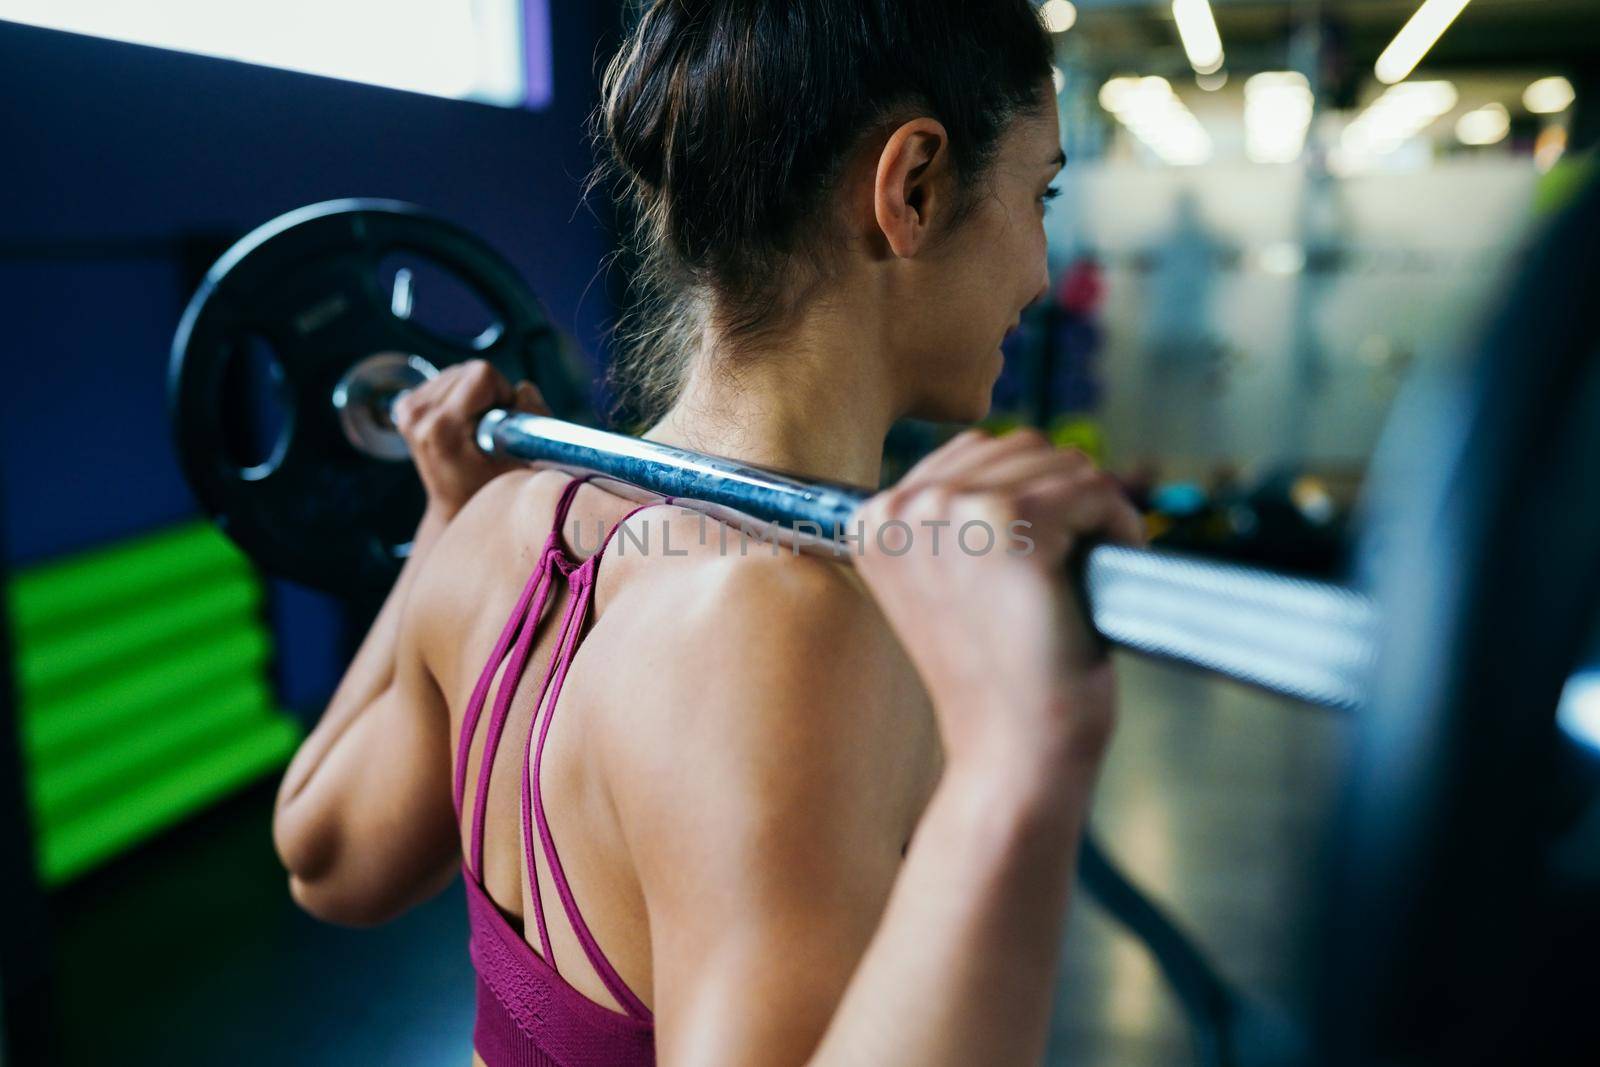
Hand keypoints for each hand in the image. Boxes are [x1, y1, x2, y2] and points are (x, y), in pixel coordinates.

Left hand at [392, 360, 548, 519]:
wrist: (454, 507)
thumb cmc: (490, 490)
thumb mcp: (523, 463)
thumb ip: (532, 421)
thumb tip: (523, 388)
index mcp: (441, 427)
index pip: (482, 374)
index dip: (503, 393)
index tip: (505, 423)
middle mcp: (416, 414)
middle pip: (469, 370)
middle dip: (490, 393)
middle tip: (492, 429)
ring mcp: (406, 410)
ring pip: (458, 372)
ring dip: (476, 394)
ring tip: (477, 429)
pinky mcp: (404, 406)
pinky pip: (446, 380)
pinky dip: (461, 395)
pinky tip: (463, 423)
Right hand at [855, 429, 1145, 781]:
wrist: (1010, 750)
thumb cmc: (993, 677)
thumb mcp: (948, 582)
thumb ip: (956, 516)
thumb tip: (1025, 453)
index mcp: (874, 520)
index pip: (972, 454)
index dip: (1026, 494)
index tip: (1043, 550)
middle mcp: (904, 507)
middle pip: (1019, 449)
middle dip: (1063, 496)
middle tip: (1079, 558)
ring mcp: (955, 511)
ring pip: (1061, 463)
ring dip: (1094, 508)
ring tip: (1094, 563)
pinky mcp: (1015, 525)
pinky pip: (1096, 489)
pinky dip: (1120, 524)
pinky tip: (1113, 561)